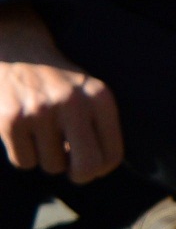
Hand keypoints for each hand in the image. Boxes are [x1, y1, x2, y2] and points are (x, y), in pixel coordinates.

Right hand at [0, 8, 120, 179]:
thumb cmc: (59, 82)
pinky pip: (24, 162)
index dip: (102, 169)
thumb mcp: (88, 93)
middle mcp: (72, 103)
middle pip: (87, 167)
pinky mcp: (10, 121)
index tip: (93, 166)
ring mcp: (40, 112)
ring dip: (47, 159)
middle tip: (72, 170)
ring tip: (43, 135)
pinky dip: (24, 155)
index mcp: (99, 97)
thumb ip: (98, 127)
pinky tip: (24, 134)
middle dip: (81, 175)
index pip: (112, 154)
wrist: (17, 52)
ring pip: (52, 166)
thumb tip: (96, 171)